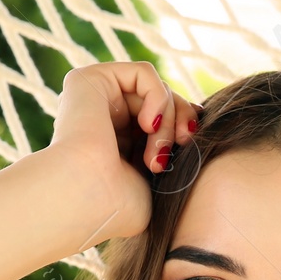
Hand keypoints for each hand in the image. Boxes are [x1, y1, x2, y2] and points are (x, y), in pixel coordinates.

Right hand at [48, 61, 200, 240]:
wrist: (88, 199)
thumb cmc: (119, 206)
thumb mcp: (156, 182)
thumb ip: (171, 155)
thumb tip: (192, 131)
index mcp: (117, 143)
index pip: (162, 119)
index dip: (185, 124)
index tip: (191, 144)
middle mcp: (104, 118)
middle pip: (164, 100)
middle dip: (182, 120)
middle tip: (183, 144)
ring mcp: (95, 98)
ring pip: (156, 89)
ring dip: (168, 119)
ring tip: (157, 152)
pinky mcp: (89, 79)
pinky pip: (142, 72)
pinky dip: (157, 96)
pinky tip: (148, 125)